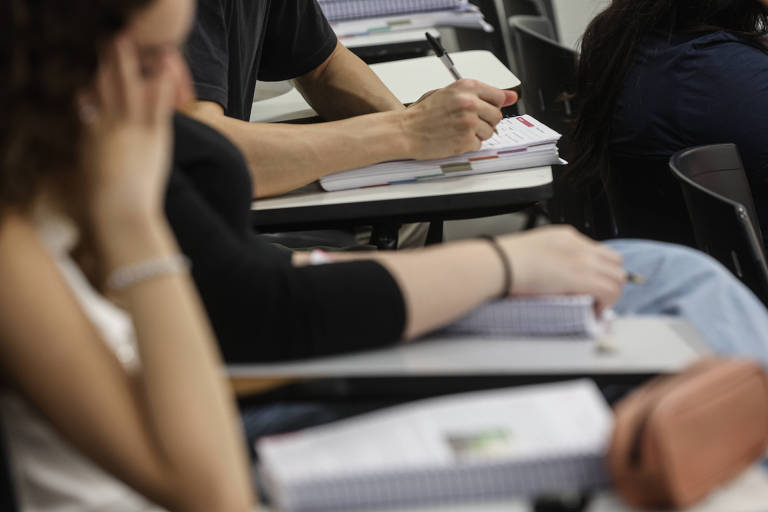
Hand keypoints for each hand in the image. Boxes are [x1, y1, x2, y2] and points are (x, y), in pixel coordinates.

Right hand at [78, 35, 178, 226]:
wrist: (121, 210)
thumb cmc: (106, 198)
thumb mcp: (92, 168)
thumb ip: (94, 148)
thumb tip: (95, 136)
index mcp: (92, 133)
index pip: (89, 98)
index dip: (93, 81)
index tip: (96, 71)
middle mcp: (109, 125)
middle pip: (106, 85)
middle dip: (108, 63)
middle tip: (111, 43)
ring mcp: (132, 128)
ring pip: (128, 87)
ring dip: (128, 62)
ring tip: (130, 43)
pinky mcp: (154, 135)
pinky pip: (157, 103)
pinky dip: (161, 83)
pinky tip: (165, 66)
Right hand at [400, 79, 517, 159]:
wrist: (405, 130)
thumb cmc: (423, 113)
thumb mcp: (449, 93)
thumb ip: (480, 93)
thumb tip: (511, 96)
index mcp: (467, 87)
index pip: (498, 96)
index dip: (493, 105)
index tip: (489, 110)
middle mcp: (470, 102)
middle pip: (496, 116)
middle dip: (485, 121)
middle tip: (465, 123)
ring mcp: (469, 122)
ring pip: (489, 132)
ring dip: (477, 134)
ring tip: (457, 131)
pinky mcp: (465, 139)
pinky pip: (478, 145)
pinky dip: (468, 145)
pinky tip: (453, 139)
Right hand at [498, 225, 626, 312]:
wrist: (500, 264)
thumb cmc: (504, 262)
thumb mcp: (531, 252)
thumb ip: (547, 260)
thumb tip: (550, 278)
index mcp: (564, 237)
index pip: (596, 250)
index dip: (597, 269)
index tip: (589, 283)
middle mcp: (578, 245)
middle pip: (614, 261)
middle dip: (609, 280)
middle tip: (596, 296)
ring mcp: (583, 260)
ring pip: (618, 276)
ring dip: (610, 293)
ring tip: (595, 305)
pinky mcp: (583, 277)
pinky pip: (610, 290)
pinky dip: (606, 303)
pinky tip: (593, 310)